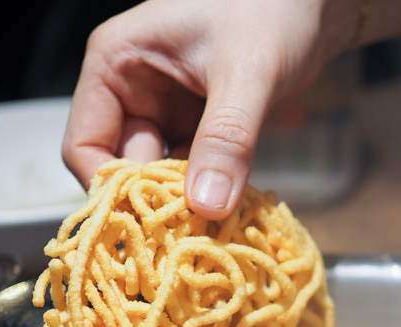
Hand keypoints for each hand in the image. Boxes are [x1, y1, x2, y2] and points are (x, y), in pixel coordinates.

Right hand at [62, 0, 346, 220]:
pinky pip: (192, 174)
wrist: (315, 3)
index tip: (149, 223)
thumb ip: (226, 137)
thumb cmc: (273, 9)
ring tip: (214, 225)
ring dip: (184, 203)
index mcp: (116, 64)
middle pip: (122, 167)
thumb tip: (207, 205)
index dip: (110, 188)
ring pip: (159, 176)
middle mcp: (132, 90)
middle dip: (154, 202)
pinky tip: (230, 208)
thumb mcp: (247, 71)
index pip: (85, 145)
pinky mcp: (198, 127)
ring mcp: (165, 111)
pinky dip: (208, 193)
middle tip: (192, 230)